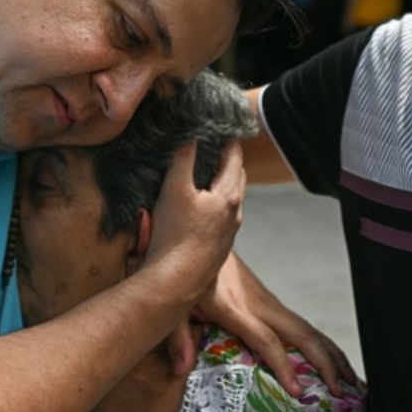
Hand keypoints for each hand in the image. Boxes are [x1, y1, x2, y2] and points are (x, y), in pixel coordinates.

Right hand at [141, 141, 245, 304]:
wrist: (175, 282)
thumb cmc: (175, 235)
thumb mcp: (174, 188)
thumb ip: (183, 158)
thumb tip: (191, 135)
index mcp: (228, 196)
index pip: (235, 159)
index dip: (230, 141)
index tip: (225, 128)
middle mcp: (234, 215)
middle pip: (237, 180)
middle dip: (230, 162)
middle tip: (218, 148)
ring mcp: (228, 234)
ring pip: (231, 202)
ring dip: (224, 185)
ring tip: (209, 176)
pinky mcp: (217, 250)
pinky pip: (222, 220)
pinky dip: (216, 206)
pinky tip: (200, 210)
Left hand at [169, 253, 358, 397]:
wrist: (203, 237)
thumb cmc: (186, 272)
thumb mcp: (176, 302)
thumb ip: (177, 336)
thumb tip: (181, 370)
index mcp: (236, 309)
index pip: (266, 341)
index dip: (282, 365)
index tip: (298, 390)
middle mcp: (259, 306)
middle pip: (301, 335)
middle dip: (325, 363)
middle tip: (343, 391)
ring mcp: (269, 304)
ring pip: (309, 330)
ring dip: (333, 355)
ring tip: (353, 382)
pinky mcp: (272, 304)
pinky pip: (303, 327)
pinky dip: (323, 345)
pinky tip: (334, 362)